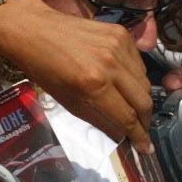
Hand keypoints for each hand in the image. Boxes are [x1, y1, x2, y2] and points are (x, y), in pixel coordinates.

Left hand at [0, 0, 152, 149]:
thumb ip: (100, 120)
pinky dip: (135, 77)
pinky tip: (124, 83)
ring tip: (131, 106)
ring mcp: (118, 46)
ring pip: (145, 82)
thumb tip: (123, 136)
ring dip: (141, 98)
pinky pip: (139, 63)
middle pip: (143, 101)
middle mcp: (110, 65)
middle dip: (145, 120)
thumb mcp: (69, 103)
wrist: (35, 32)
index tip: (146, 148)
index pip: (127, 117)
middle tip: (141, 129)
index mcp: (93, 85)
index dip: (139, 136)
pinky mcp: (121, 34)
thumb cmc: (45, 70)